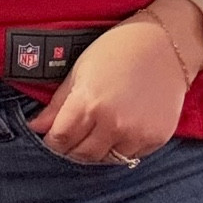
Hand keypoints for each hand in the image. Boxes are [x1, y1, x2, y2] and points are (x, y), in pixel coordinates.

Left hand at [27, 17, 188, 164]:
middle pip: (81, 154)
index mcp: (89, 103)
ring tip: (95, 135)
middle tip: (70, 140)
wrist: (166, 44)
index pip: (60, 139)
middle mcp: (113, 123)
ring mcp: (136, 133)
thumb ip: (58, 103)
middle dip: (71, 149)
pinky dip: (120, 149)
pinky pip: (130, 156)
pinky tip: (118, 132)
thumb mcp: (80, 70)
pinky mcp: (156, 138)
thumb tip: (36, 126)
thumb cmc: (118, 50)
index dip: (52, 141)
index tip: (52, 137)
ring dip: (96, 151)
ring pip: (106, 159)